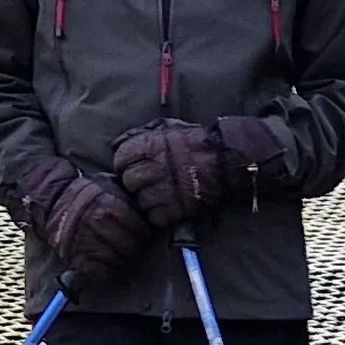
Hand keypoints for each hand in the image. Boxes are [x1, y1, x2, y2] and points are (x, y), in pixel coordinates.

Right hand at [15, 158, 150, 285]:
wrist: (51, 201)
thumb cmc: (83, 195)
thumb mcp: (107, 188)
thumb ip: (126, 200)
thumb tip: (147, 211)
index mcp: (109, 207)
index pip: (138, 226)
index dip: (143, 231)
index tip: (143, 232)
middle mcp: (99, 225)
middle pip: (131, 245)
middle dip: (135, 246)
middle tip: (133, 245)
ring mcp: (87, 243)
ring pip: (118, 260)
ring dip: (121, 259)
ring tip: (119, 254)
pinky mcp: (77, 259)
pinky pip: (100, 273)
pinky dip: (105, 272)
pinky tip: (106, 265)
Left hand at [112, 118, 227, 226]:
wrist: (229, 160)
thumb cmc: (198, 141)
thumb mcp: (169, 127)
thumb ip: (140, 134)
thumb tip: (115, 143)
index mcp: (149, 145)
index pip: (120, 159)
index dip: (126, 163)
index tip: (135, 166)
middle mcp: (153, 167)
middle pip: (128, 181)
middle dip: (136, 182)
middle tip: (149, 181)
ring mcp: (163, 190)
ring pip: (139, 201)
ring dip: (147, 199)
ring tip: (160, 193)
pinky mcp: (175, 209)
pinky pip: (155, 217)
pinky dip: (159, 214)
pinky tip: (168, 205)